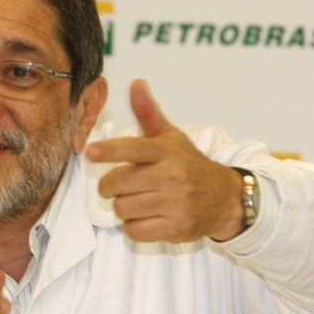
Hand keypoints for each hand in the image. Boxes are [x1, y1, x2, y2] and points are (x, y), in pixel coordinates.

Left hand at [85, 79, 243, 242]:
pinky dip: (132, 226)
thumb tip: (136, 83)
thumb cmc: (188, 164)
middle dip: (107, 185)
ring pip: (123, 208)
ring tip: (133, 200)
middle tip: (112, 185)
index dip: (108, 150)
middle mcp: (172, 176)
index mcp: (168, 151)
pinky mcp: (176, 228)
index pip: (133, 148)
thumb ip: (148, 112)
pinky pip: (134, 231)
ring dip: (121, 206)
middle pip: (118, 183)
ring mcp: (176, 204)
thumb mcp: (170, 136)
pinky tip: (143, 217)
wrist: (223, 198)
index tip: (90, 152)